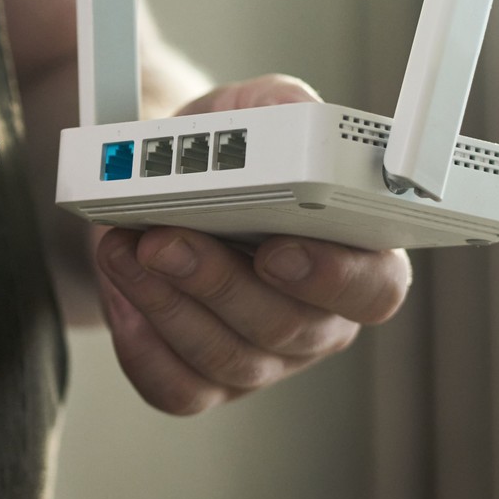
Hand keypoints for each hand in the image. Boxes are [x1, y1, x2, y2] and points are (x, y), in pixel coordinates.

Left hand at [93, 75, 411, 414]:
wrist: (152, 184)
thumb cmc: (219, 151)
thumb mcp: (253, 110)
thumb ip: (281, 110)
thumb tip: (289, 119)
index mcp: (356, 254)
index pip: (376, 287)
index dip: (335, 278)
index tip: (278, 250)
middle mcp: (319, 317)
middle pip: (289, 328)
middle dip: (219, 283)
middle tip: (164, 239)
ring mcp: (265, 358)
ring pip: (229, 359)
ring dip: (168, 305)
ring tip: (125, 252)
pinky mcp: (207, 382)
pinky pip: (179, 389)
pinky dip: (142, 347)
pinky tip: (121, 297)